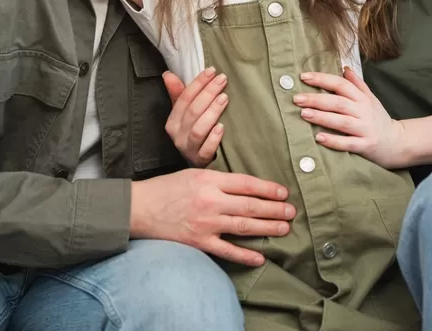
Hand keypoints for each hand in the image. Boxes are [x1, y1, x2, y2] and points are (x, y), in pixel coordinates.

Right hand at [130, 169, 294, 265]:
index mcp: (210, 180)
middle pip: (251, 206)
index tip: (283, 193)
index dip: (268, 189)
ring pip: (244, 226)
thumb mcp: (194, 174)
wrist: (140, 207)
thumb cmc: (166, 188)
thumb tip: (245, 188)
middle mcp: (211, 201)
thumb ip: (218, 180)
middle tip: (291, 212)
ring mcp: (206, 223)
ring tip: (284, 229)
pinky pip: (227, 250)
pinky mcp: (199, 242)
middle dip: (275, 210)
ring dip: (267, 228)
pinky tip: (260, 257)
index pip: (247, 184)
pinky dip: (244, 255)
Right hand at [163, 68, 227, 166]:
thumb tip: (168, 74)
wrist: (196, 164)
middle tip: (222, 80)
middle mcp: (177, 135)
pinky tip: (222, 127)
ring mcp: (188, 149)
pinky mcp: (200, 161)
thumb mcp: (183, 114)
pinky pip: (206, 150)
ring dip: (212, 112)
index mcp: (172, 121)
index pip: (184, 98)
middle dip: (208, 93)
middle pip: (192, 111)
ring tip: (224, 98)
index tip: (212, 71)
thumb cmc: (191, 133)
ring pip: (198, 129)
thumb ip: (178, 94)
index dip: (198, 83)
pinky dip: (213, 138)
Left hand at [294, 67, 407, 168]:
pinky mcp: (366, 146)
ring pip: (341, 121)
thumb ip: (357, 84)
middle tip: (297, 98)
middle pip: (338, 102)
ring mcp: (365, 129)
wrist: (398, 142)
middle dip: (317, 99)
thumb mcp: (371, 99)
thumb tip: (344, 68)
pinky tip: (318, 138)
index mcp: (362, 99)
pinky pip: (348, 143)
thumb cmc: (379, 120)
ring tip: (304, 114)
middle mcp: (364, 112)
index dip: (323, 79)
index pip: (341, 84)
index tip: (304, 77)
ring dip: (322, 117)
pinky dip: (333, 141)